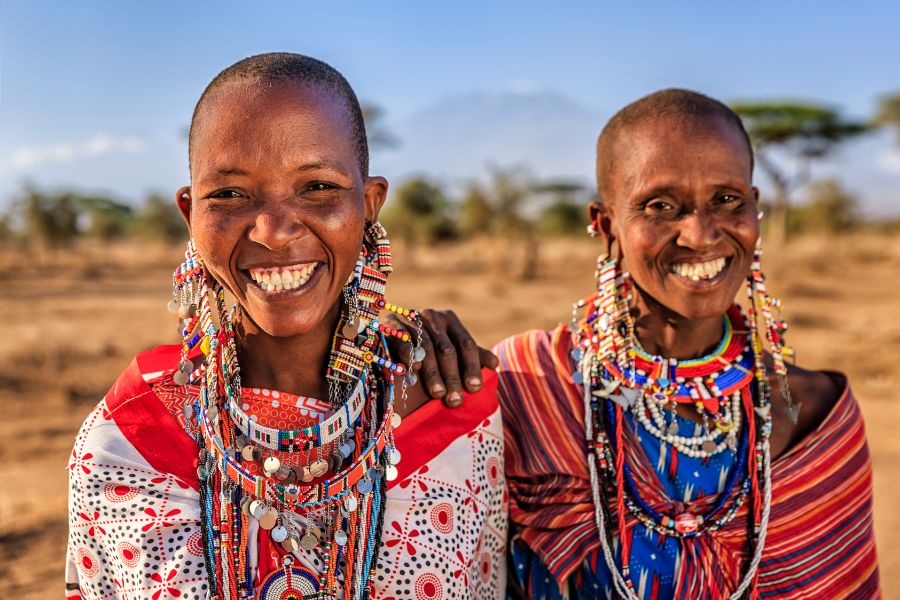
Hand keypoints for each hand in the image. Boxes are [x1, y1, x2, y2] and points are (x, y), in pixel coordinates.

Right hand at [382, 309, 497, 407]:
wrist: (388, 335)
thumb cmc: (425, 348)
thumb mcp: (450, 349)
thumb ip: (471, 355)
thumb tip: (495, 364)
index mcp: (450, 320)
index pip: (466, 344)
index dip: (472, 367)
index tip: (474, 389)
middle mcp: (432, 316)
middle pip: (447, 349)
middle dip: (452, 377)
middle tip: (455, 401)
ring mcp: (411, 317)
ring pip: (426, 347)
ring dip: (433, 373)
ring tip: (437, 394)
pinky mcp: (390, 322)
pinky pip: (402, 339)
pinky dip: (409, 355)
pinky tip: (413, 372)